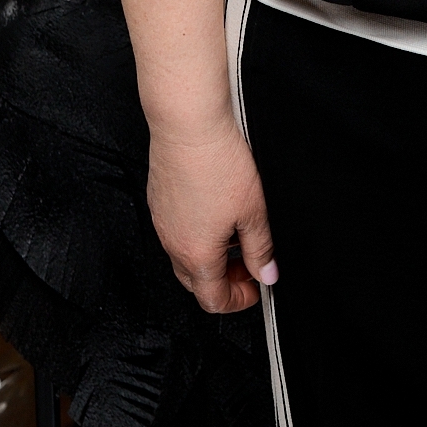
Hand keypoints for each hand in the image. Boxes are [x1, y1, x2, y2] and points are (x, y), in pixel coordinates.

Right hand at [146, 118, 276, 312]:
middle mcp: (173, 244)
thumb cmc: (218, 162)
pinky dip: (196, 234)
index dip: (239, 300)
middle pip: (196, 283)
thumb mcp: (253, 210)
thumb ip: (261, 248)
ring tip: (236, 233)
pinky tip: (215, 212)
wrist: (188, 125)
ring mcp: (162, 223)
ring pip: (184, 257)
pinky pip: (175, 232)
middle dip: (225, 280)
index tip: (257, 287)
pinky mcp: (158, 201)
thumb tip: (267, 274)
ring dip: (211, 257)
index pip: (213, 300)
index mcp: (197, 255)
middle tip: (250, 262)